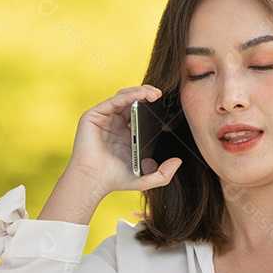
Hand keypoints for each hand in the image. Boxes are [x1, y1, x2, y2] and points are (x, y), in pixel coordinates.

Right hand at [39, 85, 181, 223]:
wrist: (94, 181)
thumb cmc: (115, 180)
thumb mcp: (146, 178)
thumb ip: (164, 174)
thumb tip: (178, 161)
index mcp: (126, 133)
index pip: (140, 112)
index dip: (151, 106)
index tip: (166, 105)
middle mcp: (114, 123)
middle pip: (132, 100)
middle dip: (147, 94)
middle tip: (160, 95)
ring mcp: (104, 118)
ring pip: (123, 96)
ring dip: (139, 91)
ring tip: (153, 94)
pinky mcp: (93, 116)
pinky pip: (113, 101)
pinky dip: (127, 96)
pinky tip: (140, 96)